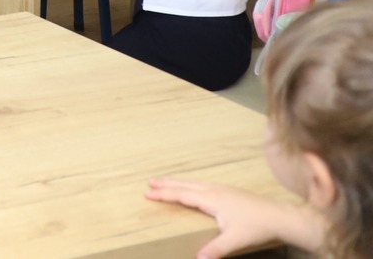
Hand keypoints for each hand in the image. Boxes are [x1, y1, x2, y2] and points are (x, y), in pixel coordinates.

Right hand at [143, 179, 324, 258]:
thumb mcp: (235, 241)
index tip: (148, 194)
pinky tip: (197, 187)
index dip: (164, 194)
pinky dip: (193, 184)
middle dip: (167, 184)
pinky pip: (206, 184)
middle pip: (186, 185)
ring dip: (179, 182)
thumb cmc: (259, 227)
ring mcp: (225, 190)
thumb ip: (215, 250)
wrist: (283, 217)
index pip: (182, 195)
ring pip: (196, 183)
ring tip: (168, 182)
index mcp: (213, 200)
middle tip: (150, 182)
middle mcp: (216, 191)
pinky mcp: (233, 192)